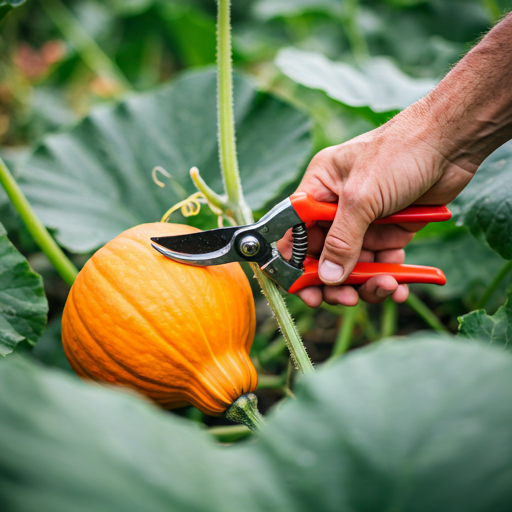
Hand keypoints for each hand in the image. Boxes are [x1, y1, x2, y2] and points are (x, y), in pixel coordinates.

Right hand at [284, 106, 475, 307]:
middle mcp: (337, 209)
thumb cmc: (398, 153)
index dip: (297, 265)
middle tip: (347, 299)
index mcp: (318, 191)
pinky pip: (382, 262)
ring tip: (387, 287)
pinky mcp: (390, 231)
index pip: (295, 234)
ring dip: (367, 282)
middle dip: (335, 281)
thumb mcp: (361, 197)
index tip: (308, 293)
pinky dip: (390, 277)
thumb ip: (341, 240)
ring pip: (355, 264)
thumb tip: (327, 277)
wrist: (450, 143)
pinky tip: (400, 287)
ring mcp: (364, 222)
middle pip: (324, 256)